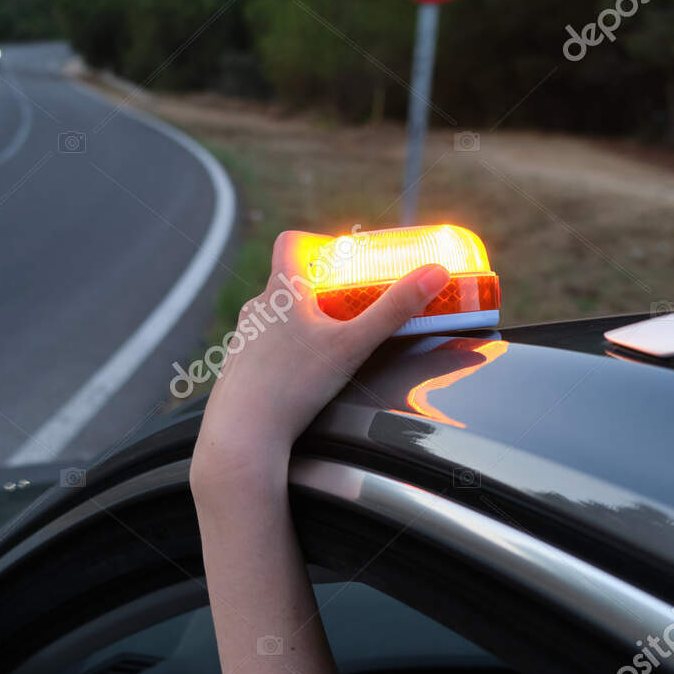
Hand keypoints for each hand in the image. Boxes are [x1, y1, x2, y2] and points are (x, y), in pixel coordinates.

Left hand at [192, 230, 448, 491]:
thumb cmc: (294, 386)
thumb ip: (394, 310)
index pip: (290, 242)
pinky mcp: (237, 367)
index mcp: (280, 291)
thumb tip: (435, 273)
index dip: (314, 241)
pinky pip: (262, 346)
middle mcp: (256, 309)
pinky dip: (283, 351)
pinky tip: (299, 375)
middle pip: (287, 281)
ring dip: (299, 321)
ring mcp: (242, 338)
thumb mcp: (354, 345)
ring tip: (327, 343)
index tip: (339, 255)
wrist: (244, 433)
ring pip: (274, 316)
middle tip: (348, 305)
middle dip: (319, 289)